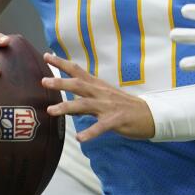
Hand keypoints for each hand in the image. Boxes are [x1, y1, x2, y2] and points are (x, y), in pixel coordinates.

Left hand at [42, 53, 156, 141]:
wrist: (150, 115)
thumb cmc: (125, 107)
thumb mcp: (105, 97)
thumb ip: (86, 97)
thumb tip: (66, 101)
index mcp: (99, 86)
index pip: (78, 71)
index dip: (62, 63)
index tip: (46, 56)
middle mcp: (101, 94)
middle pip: (79, 85)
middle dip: (61, 83)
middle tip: (44, 81)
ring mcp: (109, 107)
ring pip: (85, 104)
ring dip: (67, 107)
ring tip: (51, 111)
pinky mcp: (116, 120)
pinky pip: (101, 127)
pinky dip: (90, 132)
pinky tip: (80, 138)